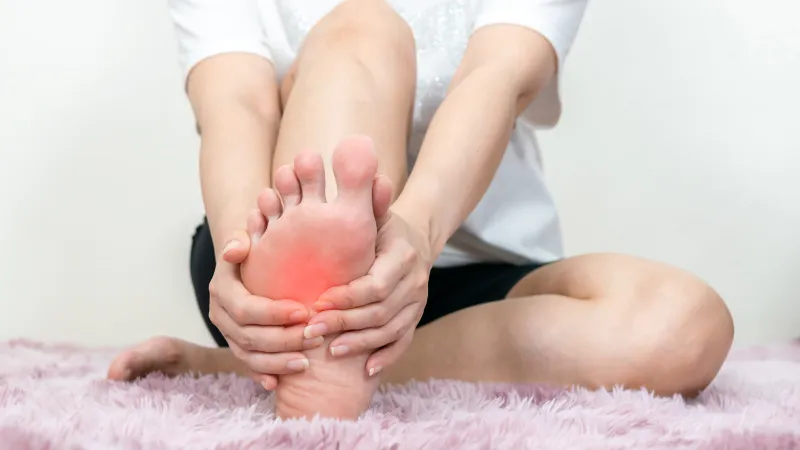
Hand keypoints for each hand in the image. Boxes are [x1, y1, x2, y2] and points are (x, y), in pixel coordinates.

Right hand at [208, 228, 322, 389]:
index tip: (304, 312)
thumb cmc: (257, 249)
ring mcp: (226, 332)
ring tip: (306, 362)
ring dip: (277, 361)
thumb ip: (242, 239)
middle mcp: (220, 313)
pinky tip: (279, 382)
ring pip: (248, 355)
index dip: (274, 314)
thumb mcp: (248, 238)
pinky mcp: (236, 345)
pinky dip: (263, 374)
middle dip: (283, 340)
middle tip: (315, 338)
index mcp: (222, 288)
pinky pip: (248, 365)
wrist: (250, 263)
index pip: (245, 308)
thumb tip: (234, 251)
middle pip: (249, 336)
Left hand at [305, 208, 431, 375]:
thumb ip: (363, 198)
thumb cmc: (382, 224)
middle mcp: (415, 281)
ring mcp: (418, 302)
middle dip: (345, 324)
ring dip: (359, 343)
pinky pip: (403, 341)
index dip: (347, 298)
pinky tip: (364, 370)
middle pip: (380, 312)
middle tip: (311, 331)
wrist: (416, 237)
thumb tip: (358, 167)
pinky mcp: (416, 317)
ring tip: (329, 351)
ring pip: (390, 330)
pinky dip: (385, 356)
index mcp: (403, 255)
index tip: (317, 303)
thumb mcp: (373, 210)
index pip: (376, 285)